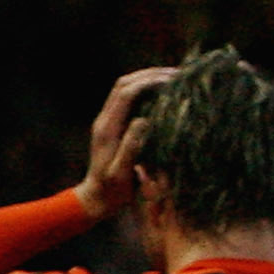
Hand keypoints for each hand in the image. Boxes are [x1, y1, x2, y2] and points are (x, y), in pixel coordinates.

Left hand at [74, 66, 176, 219]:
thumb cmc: (111, 190)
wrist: (96, 199)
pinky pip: (128, 99)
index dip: (149, 81)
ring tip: (173, 78)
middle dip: (150, 74)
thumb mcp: (121, 172)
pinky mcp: (113, 125)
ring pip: (125, 88)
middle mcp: (105, 120)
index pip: (126, 92)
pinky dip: (145, 90)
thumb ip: (131, 146)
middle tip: (178, 74)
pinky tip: (163, 93)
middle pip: (125, 83)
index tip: (172, 81)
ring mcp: (107, 121)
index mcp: (107, 128)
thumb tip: (143, 120)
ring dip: (147, 79)